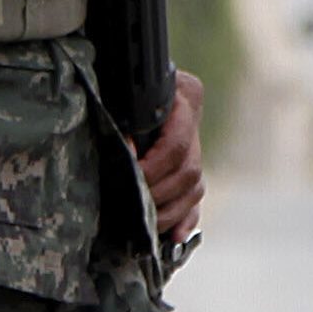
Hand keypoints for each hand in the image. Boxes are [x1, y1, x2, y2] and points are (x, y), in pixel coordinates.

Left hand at [133, 69, 206, 243]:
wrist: (123, 75)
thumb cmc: (117, 78)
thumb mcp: (119, 88)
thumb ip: (120, 111)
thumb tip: (119, 145)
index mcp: (186, 94)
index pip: (175, 145)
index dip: (150, 165)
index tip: (125, 167)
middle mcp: (195, 120)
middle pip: (188, 171)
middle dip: (157, 193)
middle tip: (130, 202)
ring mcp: (196, 145)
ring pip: (193, 189)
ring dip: (168, 211)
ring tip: (143, 222)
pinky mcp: (190, 167)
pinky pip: (195, 200)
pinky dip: (184, 220)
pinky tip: (172, 237)